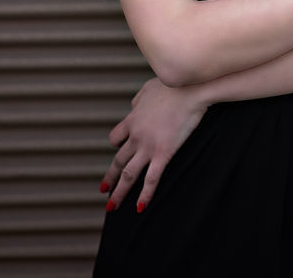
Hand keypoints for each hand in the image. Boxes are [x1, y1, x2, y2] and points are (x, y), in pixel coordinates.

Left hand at [100, 77, 206, 211]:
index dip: (116, 145)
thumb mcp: (149, 87)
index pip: (115, 137)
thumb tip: (133, 106)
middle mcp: (136, 135)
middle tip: (103, 190)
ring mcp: (148, 146)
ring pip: (128, 173)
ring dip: (119, 192)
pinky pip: (151, 179)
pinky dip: (145, 195)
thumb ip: (139, 99)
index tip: (118, 151)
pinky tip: (140, 208)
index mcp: (132, 119)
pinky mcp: (164, 153)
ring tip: (112, 206)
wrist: (189, 87)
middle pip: (117, 160)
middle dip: (109, 178)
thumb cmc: (172, 84)